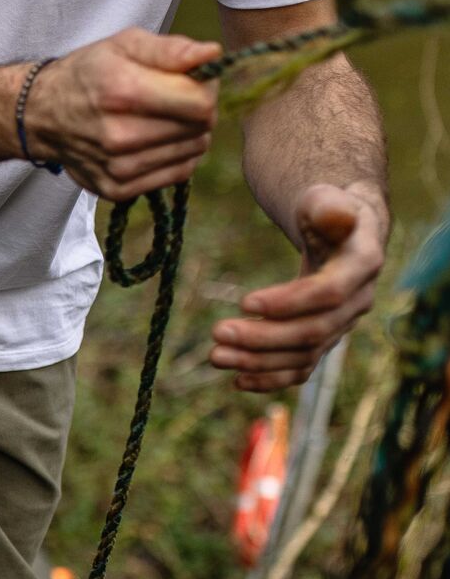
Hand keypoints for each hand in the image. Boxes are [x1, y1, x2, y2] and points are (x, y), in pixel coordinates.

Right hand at [22, 27, 220, 201]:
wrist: (43, 115)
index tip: (194, 81)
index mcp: (122, 92)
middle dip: (200, 110)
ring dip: (190, 134)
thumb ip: (170, 48)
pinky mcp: (118, 190)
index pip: (200, 103)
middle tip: (179, 98)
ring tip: (166, 118)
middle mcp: (119, 136)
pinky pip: (176, 175)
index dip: (207, 88)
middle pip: (200, 129)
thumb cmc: (89, 73)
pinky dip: (177, 156)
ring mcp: (118, 168)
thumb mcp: (124, 44)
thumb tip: (212, 56)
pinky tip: (159, 140)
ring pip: (193, 153)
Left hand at [210, 183, 387, 392]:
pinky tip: (237, 380)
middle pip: (312, 332)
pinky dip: (270, 379)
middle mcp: (358, 301)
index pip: (328, 293)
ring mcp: (342, 326)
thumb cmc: (325, 211)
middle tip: (217, 333)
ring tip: (216, 357)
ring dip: (258, 362)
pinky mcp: (323, 341)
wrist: (339, 234)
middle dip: (263, 337)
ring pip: (303, 355)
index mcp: (363, 263)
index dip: (289, 302)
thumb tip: (336, 217)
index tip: (244, 302)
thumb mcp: (325, 199)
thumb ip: (327, 206)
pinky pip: (300, 368)